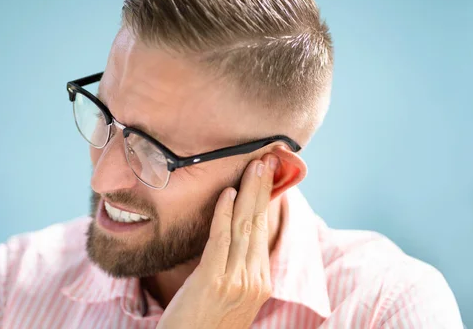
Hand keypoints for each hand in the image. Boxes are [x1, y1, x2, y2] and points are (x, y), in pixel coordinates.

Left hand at [156, 154, 277, 328]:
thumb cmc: (204, 324)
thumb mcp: (229, 296)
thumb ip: (235, 268)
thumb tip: (230, 235)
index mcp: (260, 282)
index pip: (263, 232)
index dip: (266, 201)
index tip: (269, 177)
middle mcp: (254, 280)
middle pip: (258, 224)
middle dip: (263, 189)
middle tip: (267, 160)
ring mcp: (236, 281)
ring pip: (244, 227)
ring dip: (249, 192)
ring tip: (254, 167)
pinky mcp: (214, 281)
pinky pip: (220, 240)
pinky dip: (224, 213)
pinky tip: (227, 193)